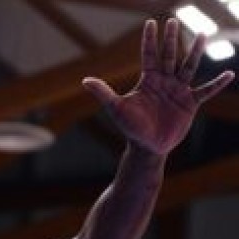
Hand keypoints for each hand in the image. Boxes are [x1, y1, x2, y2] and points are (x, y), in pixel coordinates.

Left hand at [83, 19, 234, 154]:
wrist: (147, 146)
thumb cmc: (130, 127)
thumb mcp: (116, 108)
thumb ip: (103, 93)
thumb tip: (85, 80)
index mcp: (148, 80)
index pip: (149, 55)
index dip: (150, 40)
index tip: (151, 23)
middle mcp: (165, 82)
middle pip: (169, 56)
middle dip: (171, 39)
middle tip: (174, 20)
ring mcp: (179, 91)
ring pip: (188, 67)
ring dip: (195, 52)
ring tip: (202, 35)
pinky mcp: (190, 103)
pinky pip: (206, 91)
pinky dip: (217, 84)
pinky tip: (229, 75)